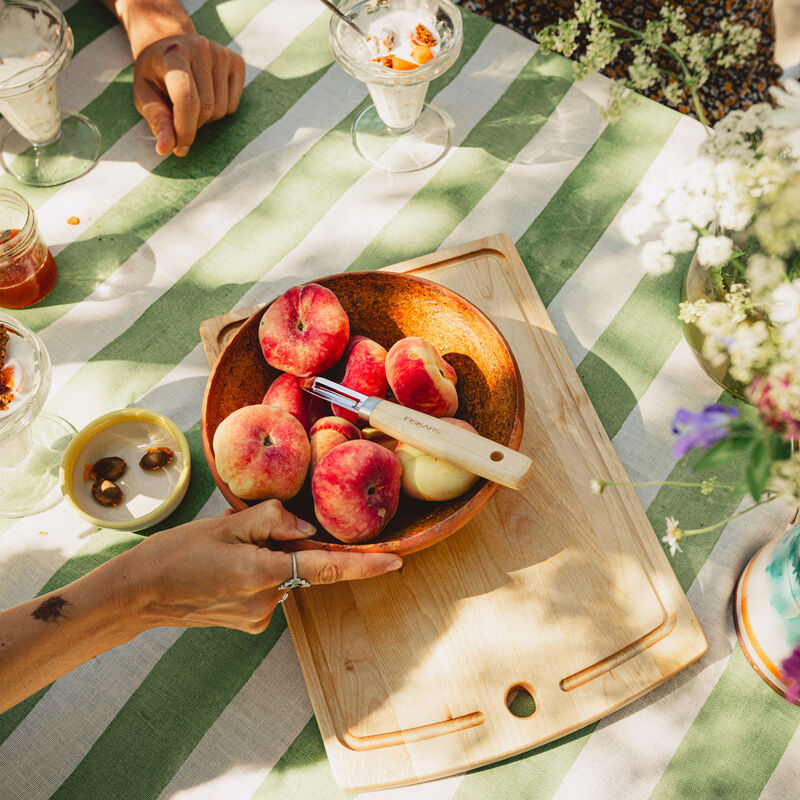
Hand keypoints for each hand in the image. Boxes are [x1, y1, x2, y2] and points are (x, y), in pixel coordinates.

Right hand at [124, 500, 401, 632]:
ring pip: (285, 575)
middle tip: (245, 535)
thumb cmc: (178, 552)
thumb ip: (274, 520)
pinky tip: (227, 570)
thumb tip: (309, 530)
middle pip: (301, 564)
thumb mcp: (225, 523)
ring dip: (271, 559)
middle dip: (289, 545)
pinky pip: (271, 590)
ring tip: (227, 552)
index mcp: (262, 573)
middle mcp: (268, 600)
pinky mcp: (251, 623)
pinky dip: (260, 574)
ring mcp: (260, 616)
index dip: (365, 564)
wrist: (140, 595)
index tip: (396, 561)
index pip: (327, 567)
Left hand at [133, 33, 245, 156]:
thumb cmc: (154, 74)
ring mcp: (221, 53)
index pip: (187, 100)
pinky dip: (222, 110)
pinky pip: (233, 105)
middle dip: (193, 125)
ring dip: (207, 118)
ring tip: (192, 105)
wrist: (168, 43)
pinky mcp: (237, 61)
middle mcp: (201, 48)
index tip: (179, 147)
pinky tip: (208, 96)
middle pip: (207, 108)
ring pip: (222, 110)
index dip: (185, 130)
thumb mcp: (145, 95)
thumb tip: (166, 149)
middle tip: (179, 119)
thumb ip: (157, 120)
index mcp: (173, 54)